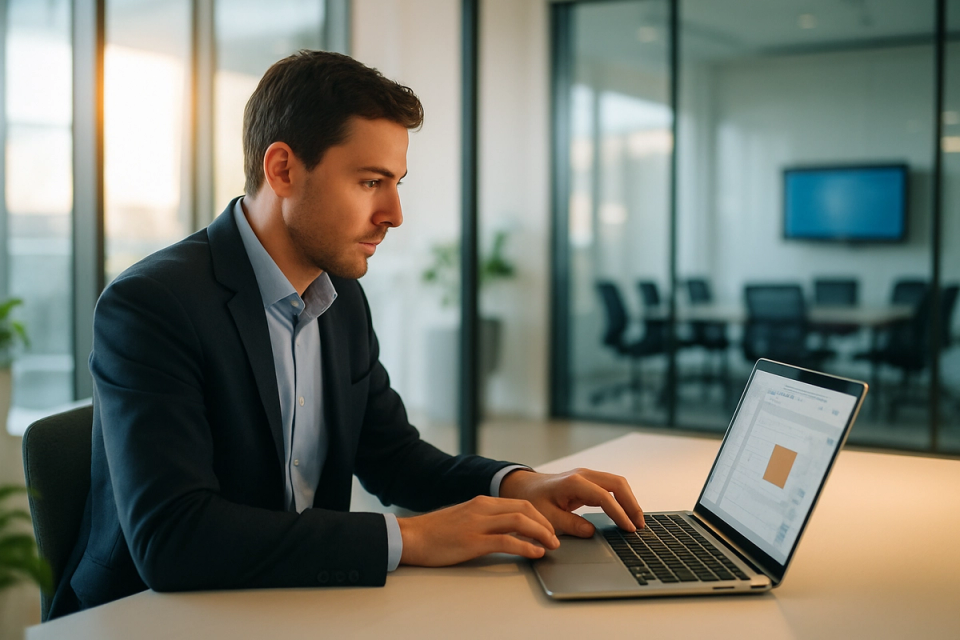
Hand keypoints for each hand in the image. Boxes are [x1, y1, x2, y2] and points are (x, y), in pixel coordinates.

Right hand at [397, 495, 560, 566]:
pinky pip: (507, 541)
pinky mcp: (473, 541)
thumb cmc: (436, 532)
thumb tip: (506, 530)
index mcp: (482, 502)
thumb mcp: (464, 519)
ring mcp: (478, 523)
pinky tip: (536, 554)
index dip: (540, 516)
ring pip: (520, 521)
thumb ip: (484, 520)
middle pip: (525, 509)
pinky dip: (526, 546)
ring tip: (552, 546)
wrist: (411, 537)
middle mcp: (482, 508)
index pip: (520, 503)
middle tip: (556, 538)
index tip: (550, 529)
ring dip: (541, 534)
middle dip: (546, 524)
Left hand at [498, 468, 643, 537]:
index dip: (619, 513)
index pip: (604, 497)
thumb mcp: (546, 516)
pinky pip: (611, 487)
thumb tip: (591, 532)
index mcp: (573, 482)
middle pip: (617, 484)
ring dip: (629, 500)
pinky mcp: (588, 481)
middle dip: (631, 504)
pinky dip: (622, 498)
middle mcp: (583, 475)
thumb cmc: (532, 500)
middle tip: (640, 525)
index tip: (628, 529)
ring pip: (617, 483)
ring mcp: (587, 475)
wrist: (523, 486)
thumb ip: (569, 524)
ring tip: (637, 521)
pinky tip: (626, 513)